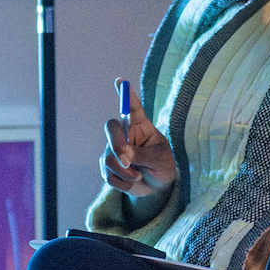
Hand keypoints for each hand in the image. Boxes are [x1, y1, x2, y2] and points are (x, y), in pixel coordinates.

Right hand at [99, 78, 176, 198]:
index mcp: (141, 126)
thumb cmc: (163, 168)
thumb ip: (143, 155)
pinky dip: (121, 181)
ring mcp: (114, 149)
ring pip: (108, 156)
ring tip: (138, 175)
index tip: (120, 81)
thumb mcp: (160, 161)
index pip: (133, 107)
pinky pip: (107, 173)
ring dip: (124, 171)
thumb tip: (123, 155)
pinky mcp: (108, 166)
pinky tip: (132, 181)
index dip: (126, 95)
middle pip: (111, 128)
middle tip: (127, 161)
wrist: (158, 188)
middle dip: (116, 145)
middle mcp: (126, 134)